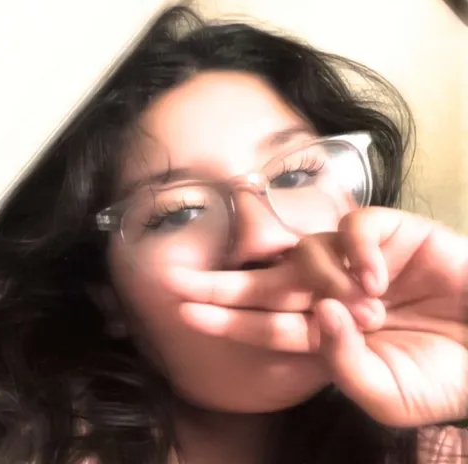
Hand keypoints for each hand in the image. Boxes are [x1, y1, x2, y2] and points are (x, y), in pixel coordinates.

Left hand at [165, 207, 467, 426]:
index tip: (184, 312)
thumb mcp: (391, 393)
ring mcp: (353, 259)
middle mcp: (329, 290)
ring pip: (306, 252)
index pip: (264, 323)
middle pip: (266, 282)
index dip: (226, 318)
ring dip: (325, 282)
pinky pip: (354, 226)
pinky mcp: (386, 232)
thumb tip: (317, 318)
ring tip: (368, 310)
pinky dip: (357, 249)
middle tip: (178, 283)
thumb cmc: (445, 373)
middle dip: (225, 285)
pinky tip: (374, 276)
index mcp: (325, 330)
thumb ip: (345, 367)